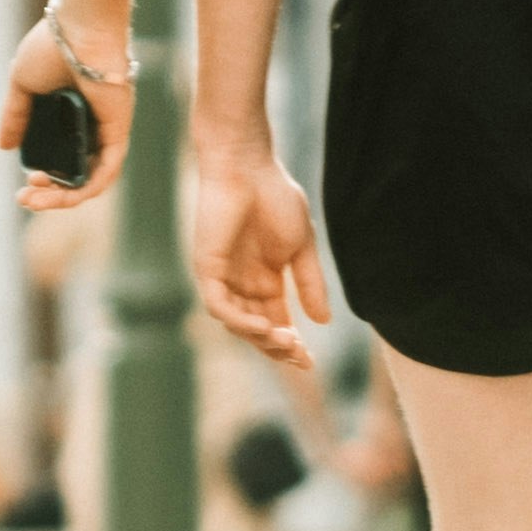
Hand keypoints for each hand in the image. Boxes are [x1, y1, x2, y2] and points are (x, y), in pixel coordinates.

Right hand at [0, 19, 128, 211]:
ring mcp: (106, 129)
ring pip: (89, 177)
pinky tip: (65, 196)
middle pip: (74, 173)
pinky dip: (87, 187)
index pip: (60, 157)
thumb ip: (15, 115)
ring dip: (63, 197)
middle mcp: (90, 125)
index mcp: (69, 114)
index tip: (23, 182)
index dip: (43, 178)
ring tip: (34, 201)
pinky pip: (107, 170)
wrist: (79, 28)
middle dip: (49, 194)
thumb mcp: (23, 84)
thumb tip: (4, 146)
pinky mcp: (118, 130)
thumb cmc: (53, 46)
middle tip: (23, 200)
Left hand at [187, 136, 327, 372]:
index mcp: (265, 280)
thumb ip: (310, 284)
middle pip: (256, 331)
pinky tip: (264, 327)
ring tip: (286, 341)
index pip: (275, 323)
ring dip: (261, 338)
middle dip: (277, 348)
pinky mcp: (207, 268)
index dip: (290, 346)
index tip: (310, 363)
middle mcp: (241, 284)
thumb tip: (323, 321)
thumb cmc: (276, 198)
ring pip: (237, 324)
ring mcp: (223, 278)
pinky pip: (220, 306)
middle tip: (299, 356)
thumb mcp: (302, 248)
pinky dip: (240, 321)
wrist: (248, 167)